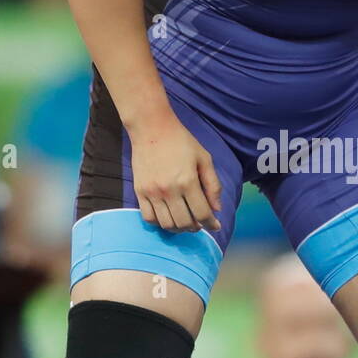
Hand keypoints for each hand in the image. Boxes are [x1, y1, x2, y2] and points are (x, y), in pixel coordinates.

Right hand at [129, 113, 221, 232]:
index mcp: (188, 181)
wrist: (152, 128)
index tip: (215, 226)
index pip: (202, 213)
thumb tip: (217, 209)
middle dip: (196, 228)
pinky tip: (167, 217)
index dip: (211, 224)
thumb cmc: (181, 141)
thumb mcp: (204, 159)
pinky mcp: (140, 192)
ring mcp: (152, 192)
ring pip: (166, 224)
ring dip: (179, 228)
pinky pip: (148, 218)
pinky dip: (160, 223)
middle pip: (184, 223)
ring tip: (184, 222)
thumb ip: (213, 185)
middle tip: (199, 224)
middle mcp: (170, 190)